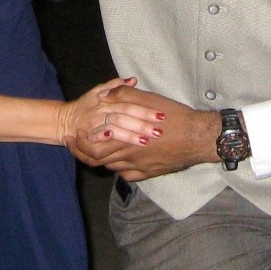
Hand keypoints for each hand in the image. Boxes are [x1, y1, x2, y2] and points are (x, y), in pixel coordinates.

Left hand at [64, 87, 219, 180]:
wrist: (198, 137)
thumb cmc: (174, 116)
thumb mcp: (148, 99)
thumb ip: (122, 95)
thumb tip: (104, 95)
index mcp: (124, 138)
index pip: (90, 148)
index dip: (77, 144)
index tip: (72, 135)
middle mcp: (128, 156)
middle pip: (97, 161)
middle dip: (82, 153)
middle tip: (76, 143)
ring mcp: (139, 167)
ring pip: (111, 167)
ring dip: (101, 158)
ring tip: (96, 146)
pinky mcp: (149, 173)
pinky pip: (127, 175)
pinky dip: (118, 168)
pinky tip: (119, 159)